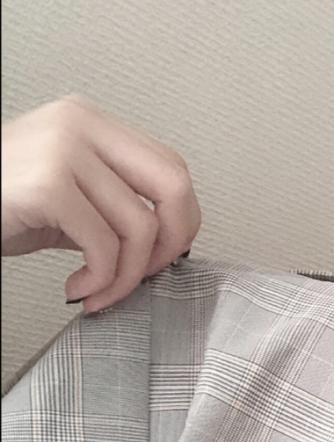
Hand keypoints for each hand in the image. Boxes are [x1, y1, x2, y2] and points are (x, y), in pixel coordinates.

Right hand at [1, 93, 200, 312]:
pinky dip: (101, 281)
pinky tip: (78, 289)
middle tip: (144, 278)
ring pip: (141, 227)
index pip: (173, 170)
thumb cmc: (1, 207)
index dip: (182, 222)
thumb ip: (117, 206)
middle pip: (174, 188)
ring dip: (126, 278)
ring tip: (99, 291)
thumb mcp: (70, 198)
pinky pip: (104, 246)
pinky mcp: (47, 184)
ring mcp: (63, 149)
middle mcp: (81, 125)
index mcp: (92, 124)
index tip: (163, 257)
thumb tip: (169, 245)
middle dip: (169, 246)